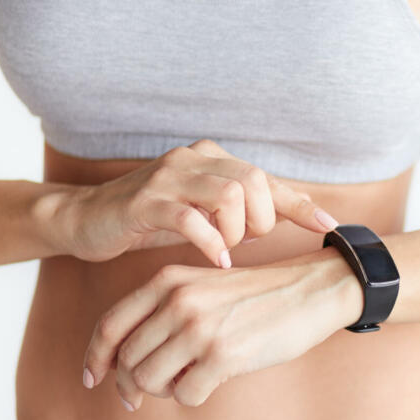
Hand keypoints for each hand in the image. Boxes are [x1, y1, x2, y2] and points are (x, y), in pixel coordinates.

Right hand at [55, 139, 339, 267]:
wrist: (87, 220)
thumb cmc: (154, 220)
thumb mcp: (205, 214)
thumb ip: (243, 213)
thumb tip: (290, 219)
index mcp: (214, 159)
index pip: (268, 180)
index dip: (301, 205)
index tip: (332, 228)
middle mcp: (195, 158)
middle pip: (253, 182)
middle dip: (262, 219)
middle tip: (248, 243)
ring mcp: (168, 176)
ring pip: (228, 194)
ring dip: (237, 230)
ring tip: (227, 248)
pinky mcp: (145, 201)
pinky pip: (190, 219)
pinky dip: (211, 243)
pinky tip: (217, 261)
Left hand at [81, 248, 363, 409]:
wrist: (311, 291)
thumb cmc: (259, 296)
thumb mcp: (205, 287)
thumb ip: (166, 311)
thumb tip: (128, 368)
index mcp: (169, 281)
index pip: (111, 325)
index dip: (96, 358)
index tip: (93, 379)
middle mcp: (178, 302)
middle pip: (128, 360)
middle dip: (135, 383)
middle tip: (151, 392)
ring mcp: (200, 329)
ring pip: (150, 380)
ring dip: (165, 390)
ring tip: (189, 380)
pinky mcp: (224, 355)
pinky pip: (186, 395)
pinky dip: (195, 396)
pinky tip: (214, 381)